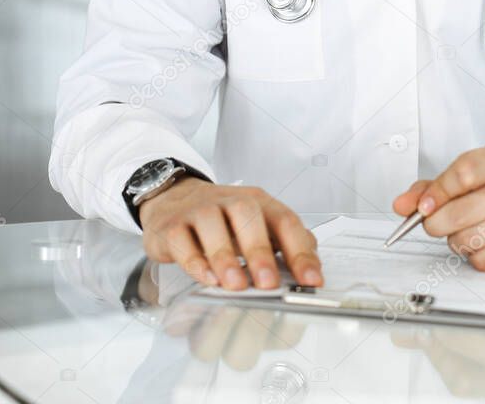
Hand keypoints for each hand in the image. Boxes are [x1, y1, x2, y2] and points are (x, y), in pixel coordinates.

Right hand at [139, 178, 322, 291]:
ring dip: (225, 256)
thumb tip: (312, 267)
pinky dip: (195, 260)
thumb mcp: (257, 225)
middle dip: (260, 251)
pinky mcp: (172, 226)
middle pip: (248, 215)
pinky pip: (182, 240)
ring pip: (212, 224)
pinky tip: (207, 279)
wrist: (175, 199)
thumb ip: (284, 243)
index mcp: (258, 202)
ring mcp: (199, 210)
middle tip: (269, 283)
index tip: (311, 280)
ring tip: (236, 285)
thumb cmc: (223, 219)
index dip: (300, 250)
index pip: (284, 220)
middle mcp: (230, 200)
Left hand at [391, 144, 484, 268]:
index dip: (436, 193)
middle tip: (436, 224)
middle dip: (437, 223)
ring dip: (457, 241)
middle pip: (461, 211)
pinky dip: (475, 257)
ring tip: (465, 232)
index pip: (463, 172)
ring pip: (470, 238)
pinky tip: (483, 245)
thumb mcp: (481, 172)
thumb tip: (403, 205)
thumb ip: (438, 185)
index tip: (422, 207)